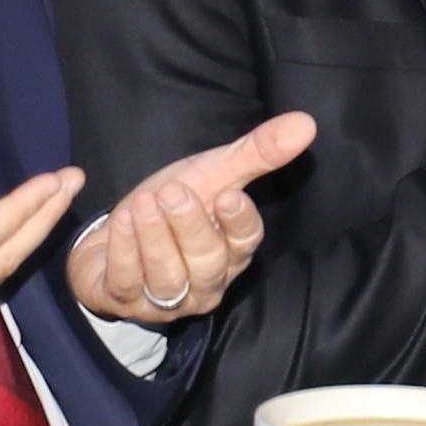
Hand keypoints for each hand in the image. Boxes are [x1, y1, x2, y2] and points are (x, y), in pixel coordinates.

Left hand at [67, 111, 317, 324]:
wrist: (119, 228)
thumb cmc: (172, 202)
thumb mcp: (211, 172)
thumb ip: (256, 152)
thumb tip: (306, 123)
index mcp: (232, 249)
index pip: (246, 242)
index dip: (239, 222)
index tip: (228, 196)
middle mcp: (206, 281)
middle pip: (207, 263)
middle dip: (189, 227)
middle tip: (171, 193)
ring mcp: (167, 299)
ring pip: (168, 278)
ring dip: (154, 238)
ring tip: (142, 203)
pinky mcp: (128, 302)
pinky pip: (128, 284)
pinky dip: (124, 252)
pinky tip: (122, 222)